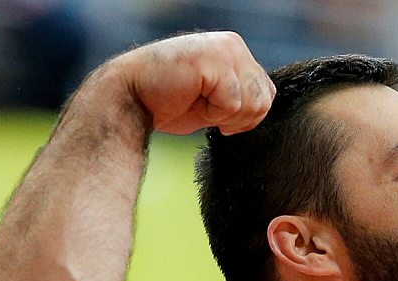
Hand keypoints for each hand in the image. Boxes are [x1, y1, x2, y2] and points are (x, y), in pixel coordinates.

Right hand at [112, 31, 275, 134]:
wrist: (129, 98)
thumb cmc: (168, 102)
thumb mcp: (215, 98)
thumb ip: (242, 95)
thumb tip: (265, 106)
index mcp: (236, 50)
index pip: (267, 93)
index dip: (245, 116)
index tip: (216, 114)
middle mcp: (234, 44)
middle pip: (264, 101)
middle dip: (236, 118)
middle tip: (204, 108)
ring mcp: (226, 50)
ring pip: (253, 104)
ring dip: (223, 115)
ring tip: (197, 101)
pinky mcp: (215, 61)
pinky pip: (233, 104)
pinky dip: (212, 113)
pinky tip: (191, 98)